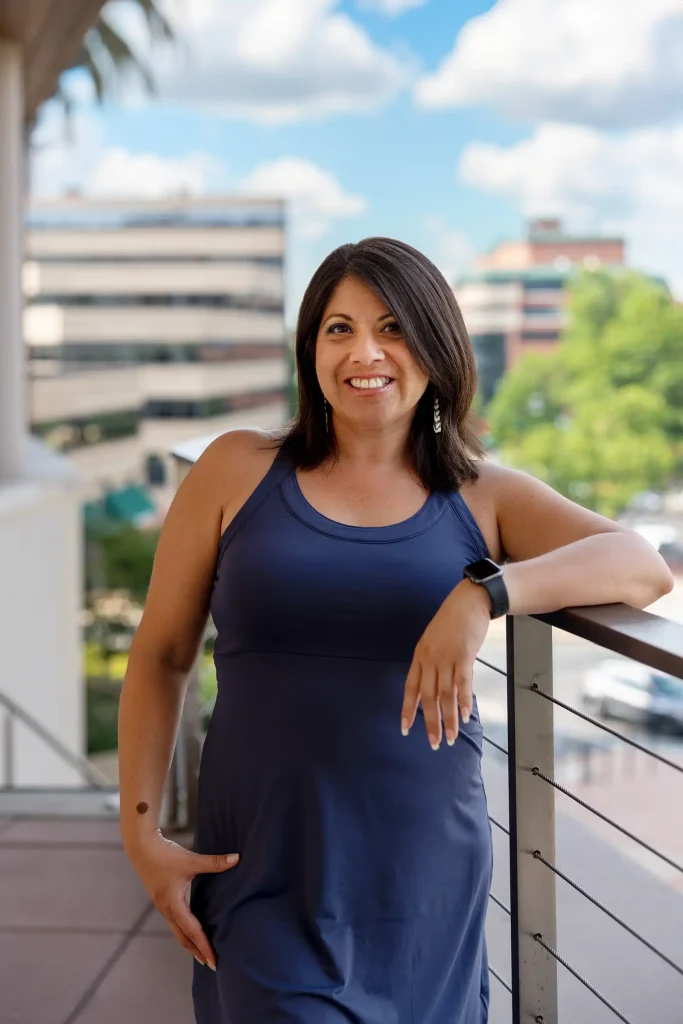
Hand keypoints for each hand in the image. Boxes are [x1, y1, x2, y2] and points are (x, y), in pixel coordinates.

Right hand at [128, 830, 239, 968]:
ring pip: (177, 930)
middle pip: (183, 937)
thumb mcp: (191, 860)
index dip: (204, 946)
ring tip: (202, 951)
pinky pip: (174, 921)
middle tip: (211, 964)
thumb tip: (237, 858)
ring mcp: (162, 905)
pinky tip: (191, 929)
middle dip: (196, 951)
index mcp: (173, 904)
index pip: (192, 931)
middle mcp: (166, 909)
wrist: (141, 847)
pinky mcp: (161, 899)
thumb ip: (214, 862)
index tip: (213, 960)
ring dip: (189, 942)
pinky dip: (184, 930)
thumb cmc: (165, 854)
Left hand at [401, 579, 490, 748]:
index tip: (405, 729)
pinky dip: (464, 701)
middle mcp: (430, 659)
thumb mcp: (433, 641)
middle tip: (434, 743)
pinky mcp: (464, 656)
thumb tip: (433, 686)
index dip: (407, 709)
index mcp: (420, 656)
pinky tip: (465, 715)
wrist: (468, 602)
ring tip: (452, 737)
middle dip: (430, 723)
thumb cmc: (452, 622)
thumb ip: (432, 663)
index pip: (410, 688)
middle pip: (428, 697)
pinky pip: (463, 683)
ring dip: (448, 719)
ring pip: (445, 694)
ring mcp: (446, 658)